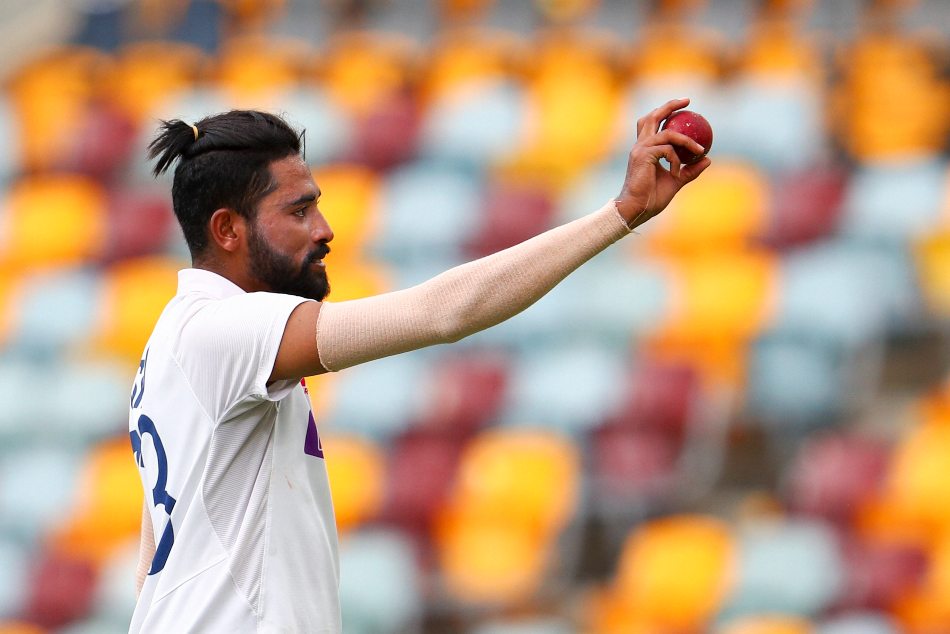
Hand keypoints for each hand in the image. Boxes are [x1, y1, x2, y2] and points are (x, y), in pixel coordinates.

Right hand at [614, 98, 711, 228]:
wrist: (636, 209)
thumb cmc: (651, 198)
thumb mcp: (676, 181)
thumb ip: (690, 170)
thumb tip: (707, 159)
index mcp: (645, 149)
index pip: (652, 123)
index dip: (666, 112)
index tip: (684, 107)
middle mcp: (640, 145)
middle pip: (653, 116)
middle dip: (670, 106)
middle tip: (688, 101)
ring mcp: (640, 149)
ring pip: (667, 133)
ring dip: (686, 140)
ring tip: (699, 150)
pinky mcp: (643, 156)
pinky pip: (668, 150)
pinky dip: (676, 160)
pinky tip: (677, 172)